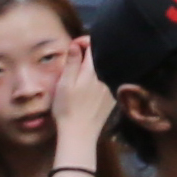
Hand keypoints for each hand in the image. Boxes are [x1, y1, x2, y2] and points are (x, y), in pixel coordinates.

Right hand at [52, 41, 117, 156]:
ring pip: (103, 69)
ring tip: (80, 74)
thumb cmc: (66, 110)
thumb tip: (76, 45)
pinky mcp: (112, 98)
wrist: (79, 134)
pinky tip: (89, 89)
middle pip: (100, 57)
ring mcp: (110, 88)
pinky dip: (99, 79)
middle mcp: (105, 77)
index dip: (84, 41)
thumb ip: (72, 63)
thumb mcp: (64, 85)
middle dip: (89, 53)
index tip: (74, 46)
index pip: (93, 46)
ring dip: (93, 67)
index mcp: (91, 72)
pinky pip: (107, 81)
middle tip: (75, 57)